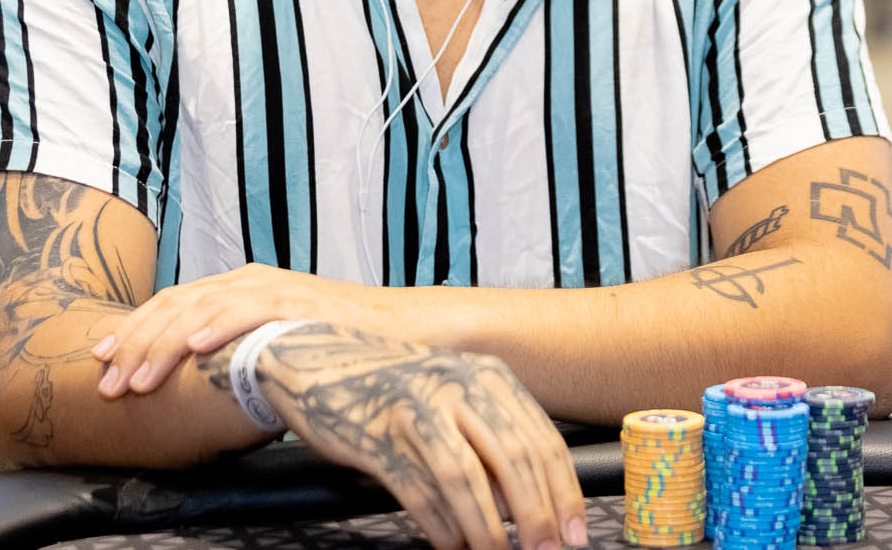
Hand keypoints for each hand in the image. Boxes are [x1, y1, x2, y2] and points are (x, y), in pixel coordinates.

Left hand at [91, 262, 407, 396]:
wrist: (396, 327)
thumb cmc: (333, 344)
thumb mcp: (273, 343)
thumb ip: (238, 351)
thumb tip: (199, 381)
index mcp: (239, 288)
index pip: (173, 303)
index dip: (133, 330)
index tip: (100, 358)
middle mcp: (248, 281)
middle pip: (175, 304)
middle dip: (134, 343)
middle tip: (106, 380)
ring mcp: (270, 288)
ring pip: (201, 309)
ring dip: (163, 345)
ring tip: (136, 379)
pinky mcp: (295, 302)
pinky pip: (248, 310)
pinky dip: (217, 325)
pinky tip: (193, 347)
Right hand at [255, 322, 587, 549]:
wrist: (318, 361)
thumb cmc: (395, 390)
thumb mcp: (454, 397)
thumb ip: (493, 438)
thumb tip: (530, 505)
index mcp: (486, 375)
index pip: (541, 439)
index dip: (564, 492)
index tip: (573, 533)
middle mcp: (454, 384)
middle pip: (510, 458)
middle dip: (535, 516)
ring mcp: (414, 407)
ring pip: (465, 477)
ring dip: (487, 529)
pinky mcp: (376, 435)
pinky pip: (418, 490)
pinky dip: (440, 526)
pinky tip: (451, 545)